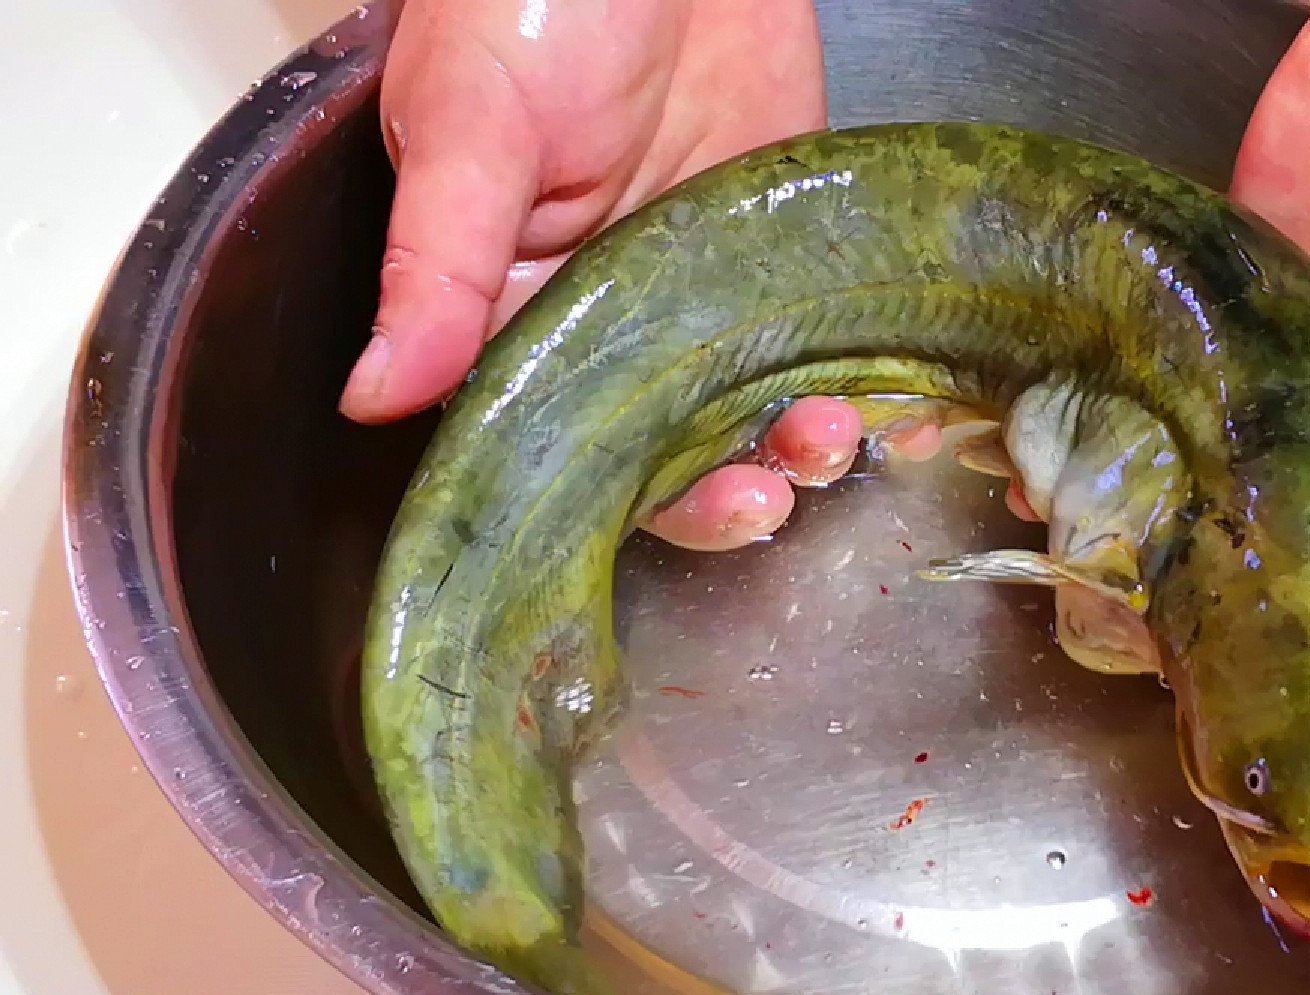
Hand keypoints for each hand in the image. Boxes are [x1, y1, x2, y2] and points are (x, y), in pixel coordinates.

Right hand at [339, 0, 865, 549]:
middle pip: (667, 454)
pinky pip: (824, 338)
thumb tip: (374, 392)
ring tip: (833, 434)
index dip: (624, 503)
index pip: (559, 447)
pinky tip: (894, 398)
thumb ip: (434, 264)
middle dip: (724, 491)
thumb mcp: (470, 127)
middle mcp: (611, 321)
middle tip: (771, 490)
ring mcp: (706, 292)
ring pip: (752, 409)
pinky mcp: (782, 251)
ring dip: (797, 443)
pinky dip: (861, 378)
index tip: (692, 511)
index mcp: (513, 311)